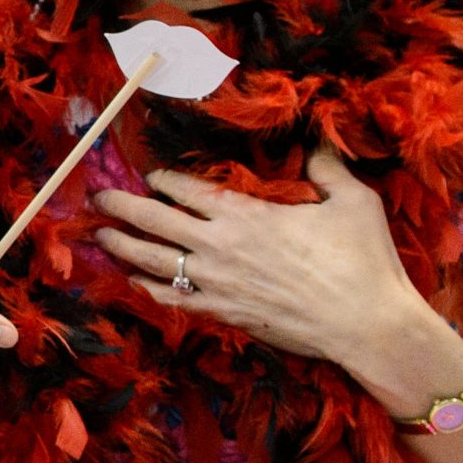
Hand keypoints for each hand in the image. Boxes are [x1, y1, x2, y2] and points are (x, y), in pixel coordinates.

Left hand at [91, 145, 462, 415]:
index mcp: (245, 214)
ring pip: (153, 260)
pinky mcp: (224, 314)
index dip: (162, 179)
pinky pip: (173, 299)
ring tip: (100, 236)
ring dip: (122, 246)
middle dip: (121, 206)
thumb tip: (319, 139)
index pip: (187, 189)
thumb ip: (326, 168)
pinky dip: (147, 288)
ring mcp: (217, 284)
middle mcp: (220, 247)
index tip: (149, 174)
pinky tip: (133, 280)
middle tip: (97, 197)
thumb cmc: (363, 260)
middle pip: (154, 221)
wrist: (366, 324)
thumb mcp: (352, 200)